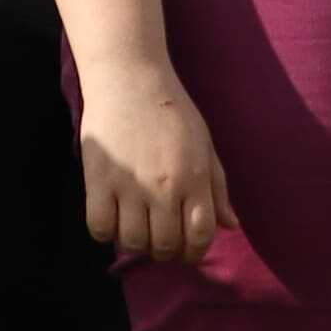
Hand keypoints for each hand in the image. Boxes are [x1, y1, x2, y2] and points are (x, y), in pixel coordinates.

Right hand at [79, 66, 232, 265]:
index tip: (186, 250)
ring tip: (136, 228)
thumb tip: (231, 226)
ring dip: (136, 244)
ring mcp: (130, 184)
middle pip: (166, 245)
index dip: (195, 253)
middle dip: (165, 252)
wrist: (130, 78)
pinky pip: (99, 227)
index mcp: (195, 178)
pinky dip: (105, 231)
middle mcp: (165, 186)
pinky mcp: (98, 179)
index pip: (200, 235)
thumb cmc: (172, 110)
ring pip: (134, 242)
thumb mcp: (205, 145)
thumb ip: (217, 188)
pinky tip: (112, 217)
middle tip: (159, 240)